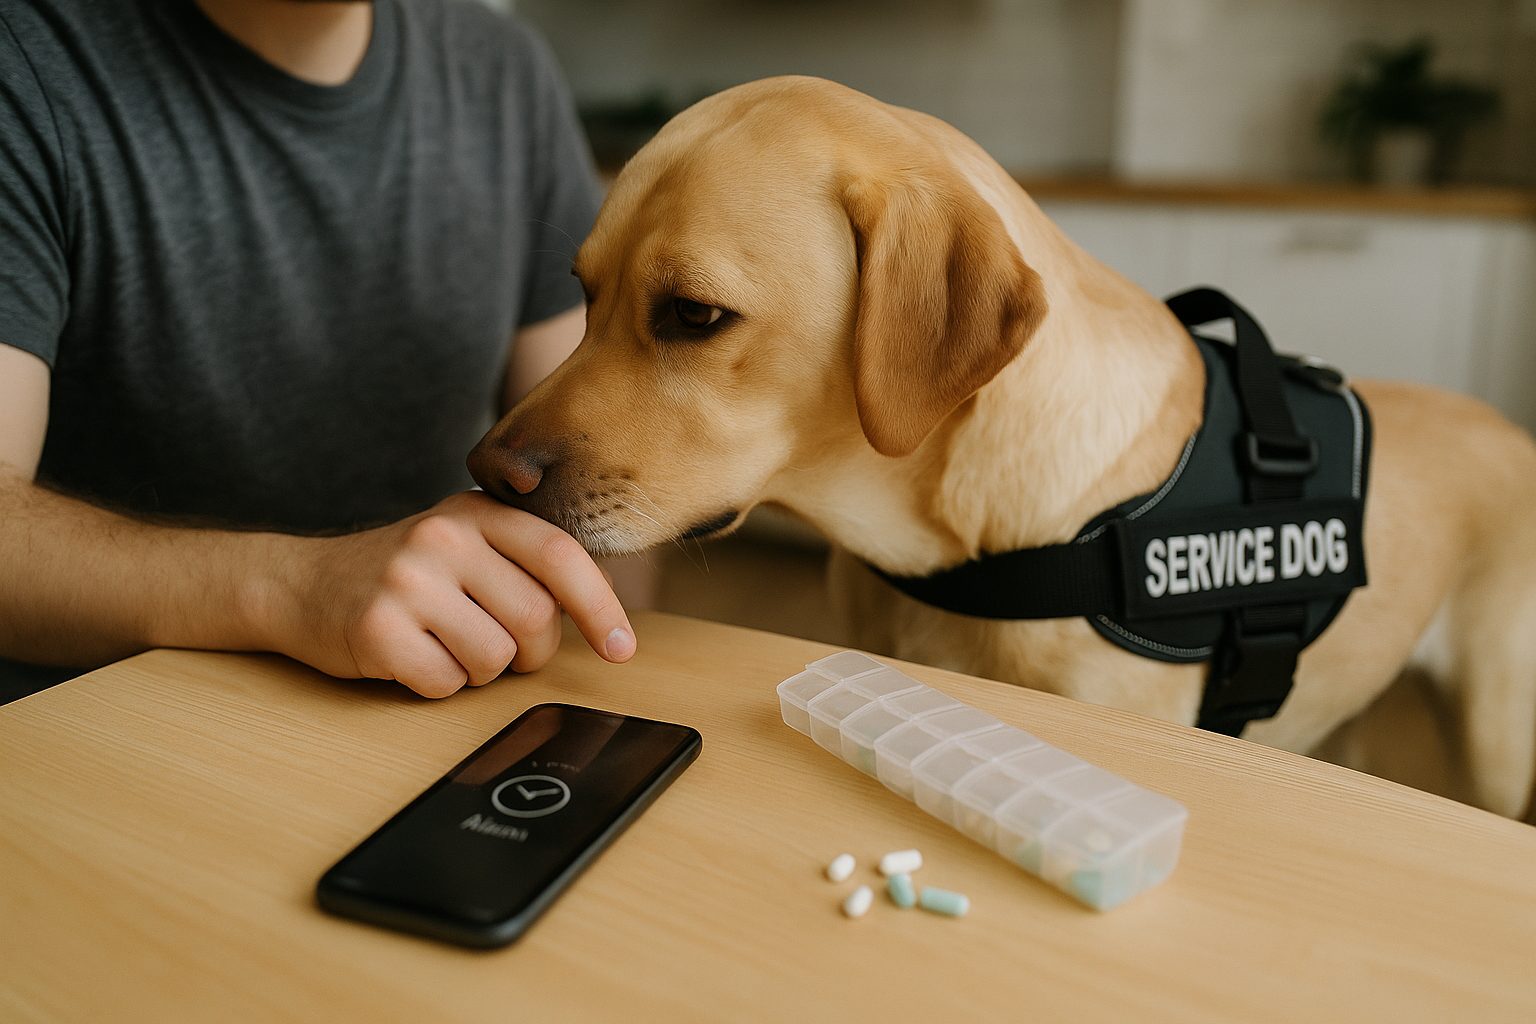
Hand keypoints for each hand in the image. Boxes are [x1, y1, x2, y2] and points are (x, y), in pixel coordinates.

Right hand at [269, 491, 634, 696]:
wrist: (301, 583)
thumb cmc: (405, 573)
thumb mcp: (464, 543)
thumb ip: (524, 562)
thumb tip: (604, 616)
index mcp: (476, 512)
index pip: (560, 556)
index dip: (600, 607)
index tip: (622, 649)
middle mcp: (442, 536)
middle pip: (535, 620)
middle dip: (531, 652)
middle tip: (500, 646)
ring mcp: (406, 581)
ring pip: (495, 659)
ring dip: (482, 671)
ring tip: (447, 644)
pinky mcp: (376, 628)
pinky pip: (446, 683)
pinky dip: (440, 685)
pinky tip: (414, 657)